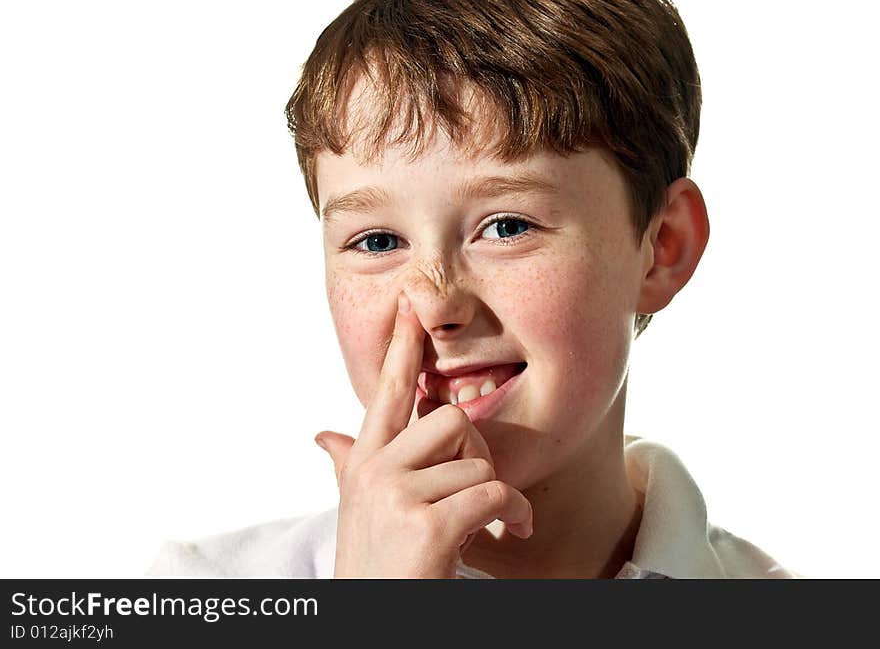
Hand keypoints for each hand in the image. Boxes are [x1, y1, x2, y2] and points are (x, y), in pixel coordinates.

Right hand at [315, 292, 532, 577]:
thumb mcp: (358, 511)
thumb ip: (348, 467)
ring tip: (488, 526)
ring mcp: (397, 496)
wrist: (368, 622)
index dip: (403, 348)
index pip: (388, 392)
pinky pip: (493, 493)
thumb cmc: (375, 566)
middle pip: (453, 420)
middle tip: (479, 491)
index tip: (411, 306)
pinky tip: (508, 533)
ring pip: (478, 464)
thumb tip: (324, 436)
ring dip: (498, 498)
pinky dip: (514, 514)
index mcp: (365, 462)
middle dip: (478, 455)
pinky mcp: (426, 526)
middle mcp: (375, 471)